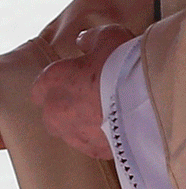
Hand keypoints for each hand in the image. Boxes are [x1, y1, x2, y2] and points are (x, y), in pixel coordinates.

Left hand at [30, 25, 133, 159]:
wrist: (149, 100)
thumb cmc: (124, 65)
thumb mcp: (107, 37)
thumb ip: (90, 39)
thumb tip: (82, 41)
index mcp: (52, 81)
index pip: (39, 88)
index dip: (57, 85)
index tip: (72, 82)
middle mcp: (55, 111)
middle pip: (52, 114)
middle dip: (66, 108)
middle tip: (90, 99)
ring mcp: (73, 134)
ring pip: (69, 132)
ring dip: (82, 125)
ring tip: (106, 115)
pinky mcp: (93, 150)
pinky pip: (91, 146)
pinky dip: (100, 139)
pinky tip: (116, 130)